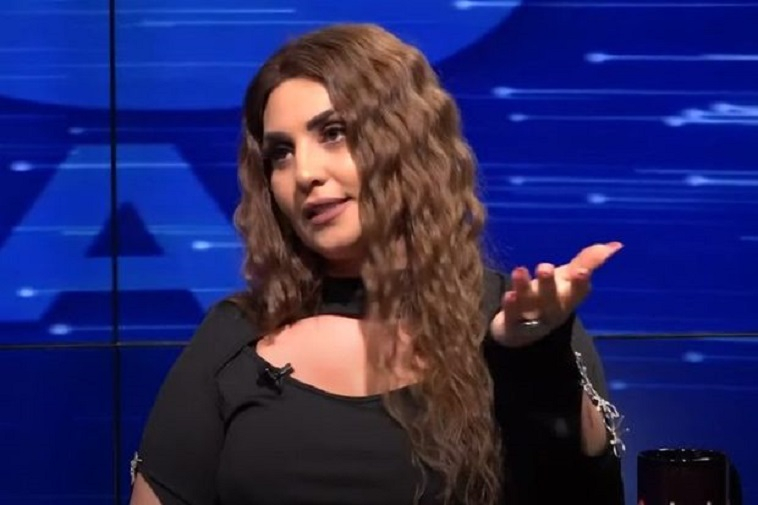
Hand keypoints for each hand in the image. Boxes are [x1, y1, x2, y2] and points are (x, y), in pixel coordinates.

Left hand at [489, 242, 622, 346]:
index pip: (578, 290)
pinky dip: (510, 306)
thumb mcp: (569, 280)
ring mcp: (531, 317)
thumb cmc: (552, 297)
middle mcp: (552, 308)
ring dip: (524, 288)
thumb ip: (588, 261)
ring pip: (528, 303)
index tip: (582, 271)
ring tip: (519, 270)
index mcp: (569, 297)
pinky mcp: (512, 323)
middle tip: (544, 267)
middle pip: (551, 297)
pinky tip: (508, 294)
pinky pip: (511, 315)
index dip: (580, 281)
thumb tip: (615, 245)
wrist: (524, 332)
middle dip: (548, 283)